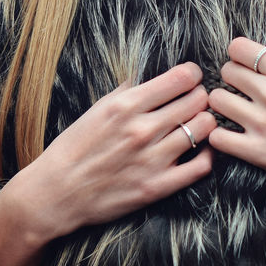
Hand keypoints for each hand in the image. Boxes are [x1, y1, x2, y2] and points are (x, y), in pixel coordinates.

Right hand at [2, 62, 216, 242]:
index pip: (182, 78)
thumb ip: (130, 89)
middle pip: (197, 101)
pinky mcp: (157, 187)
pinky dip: (208, 153)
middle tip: (194, 100)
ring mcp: (152, 160)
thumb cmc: (75, 147)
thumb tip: (156, 72)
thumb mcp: (98, 108)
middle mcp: (142, 130)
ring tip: (196, 122)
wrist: (56, 193)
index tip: (191, 78)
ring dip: (204, 121)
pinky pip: (201, 166)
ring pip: (203, 128)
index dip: (192, 74)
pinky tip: (201, 148)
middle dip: (199, 96)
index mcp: (126, 105)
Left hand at [207, 14, 265, 265]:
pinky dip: (220, 136)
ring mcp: (263, 122)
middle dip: (233, 78)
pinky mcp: (258, 152)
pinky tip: (234, 136)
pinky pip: (217, 138)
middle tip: (245, 89)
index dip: (240, 55)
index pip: (238, 48)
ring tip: (237, 110)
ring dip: (224, 104)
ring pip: (216, 101)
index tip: (248, 64)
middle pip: (226, 71)